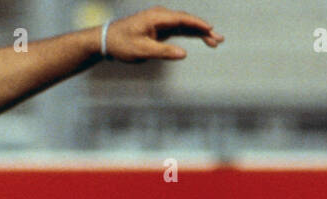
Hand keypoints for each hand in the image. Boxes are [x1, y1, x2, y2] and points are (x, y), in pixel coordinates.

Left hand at [104, 7, 223, 62]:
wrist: (106, 40)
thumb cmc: (121, 44)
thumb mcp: (142, 51)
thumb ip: (163, 52)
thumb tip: (184, 53)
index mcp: (157, 17)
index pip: (182, 18)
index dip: (198, 24)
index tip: (210, 29)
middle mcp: (161, 16)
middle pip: (187, 21)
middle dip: (204, 30)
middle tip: (219, 39)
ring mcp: (161, 22)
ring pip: (184, 26)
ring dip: (199, 33)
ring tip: (215, 41)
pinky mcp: (159, 28)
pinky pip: (178, 30)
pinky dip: (189, 35)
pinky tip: (200, 39)